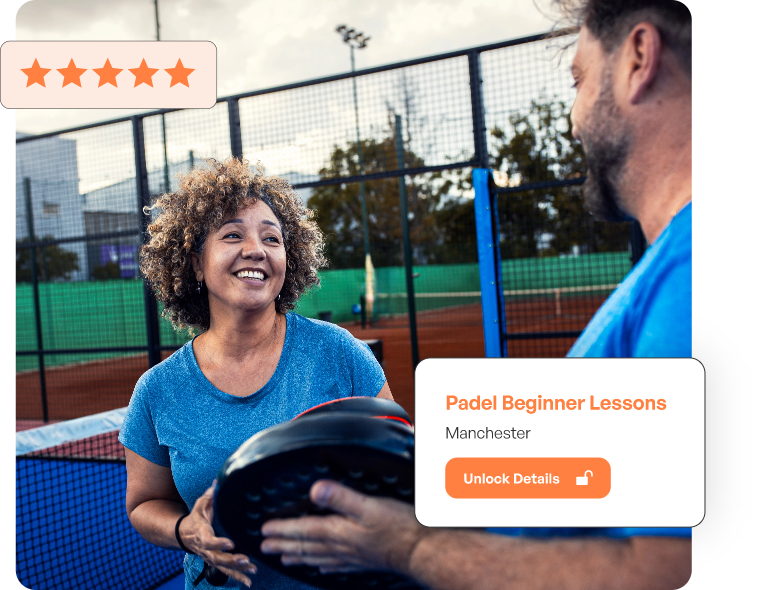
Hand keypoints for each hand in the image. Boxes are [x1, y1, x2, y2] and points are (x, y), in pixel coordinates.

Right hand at [180, 481, 256, 586]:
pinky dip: (237, 577)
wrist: (183, 535)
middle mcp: (205, 549)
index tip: (230, 543)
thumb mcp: (199, 506)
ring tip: (252, 569)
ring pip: (223, 567)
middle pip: (217, 558)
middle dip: (232, 560)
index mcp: (201, 534)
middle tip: (246, 559)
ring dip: (238, 570)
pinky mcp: (215, 562)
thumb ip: (208, 496)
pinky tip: (249, 581)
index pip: (208, 541)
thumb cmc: (195, 519)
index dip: (218, 543)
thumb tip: (217, 482)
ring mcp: (210, 557)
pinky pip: (226, 572)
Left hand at [260, 479, 428, 574]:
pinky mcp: (364, 561)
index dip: (283, 529)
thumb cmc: (398, 527)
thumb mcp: (368, 505)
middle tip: (264, 547)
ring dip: (298, 556)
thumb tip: (314, 489)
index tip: (264, 530)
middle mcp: (342, 546)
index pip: (304, 530)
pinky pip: (335, 565)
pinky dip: (323, 565)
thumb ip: (340, 497)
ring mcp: (352, 556)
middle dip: (284, 544)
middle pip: (306, 546)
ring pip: (317, 557)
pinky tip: (321, 567)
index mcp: (339, 531)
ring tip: (284, 557)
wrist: (421, 550)